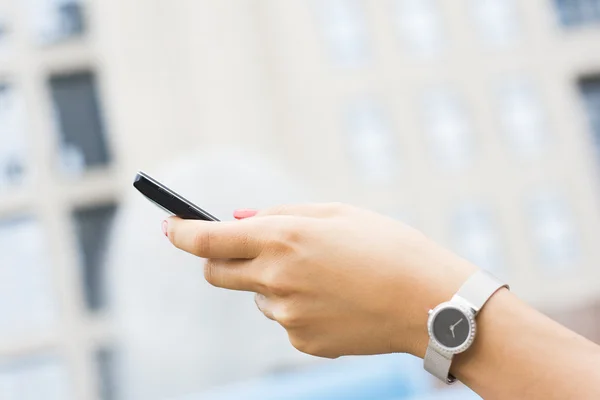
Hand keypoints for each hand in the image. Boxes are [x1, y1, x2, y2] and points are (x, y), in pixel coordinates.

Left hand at [164, 203, 475, 358]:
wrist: (428, 301)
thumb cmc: (387, 246)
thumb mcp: (337, 213)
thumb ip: (280, 214)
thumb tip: (238, 220)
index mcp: (281, 239)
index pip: (207, 239)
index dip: (181, 232)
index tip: (169, 226)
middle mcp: (275, 279)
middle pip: (218, 274)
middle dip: (220, 259)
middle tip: (244, 247)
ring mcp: (287, 316)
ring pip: (257, 296)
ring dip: (271, 281)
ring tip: (321, 274)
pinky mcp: (302, 342)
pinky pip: (284, 318)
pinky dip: (297, 305)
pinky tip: (334, 300)